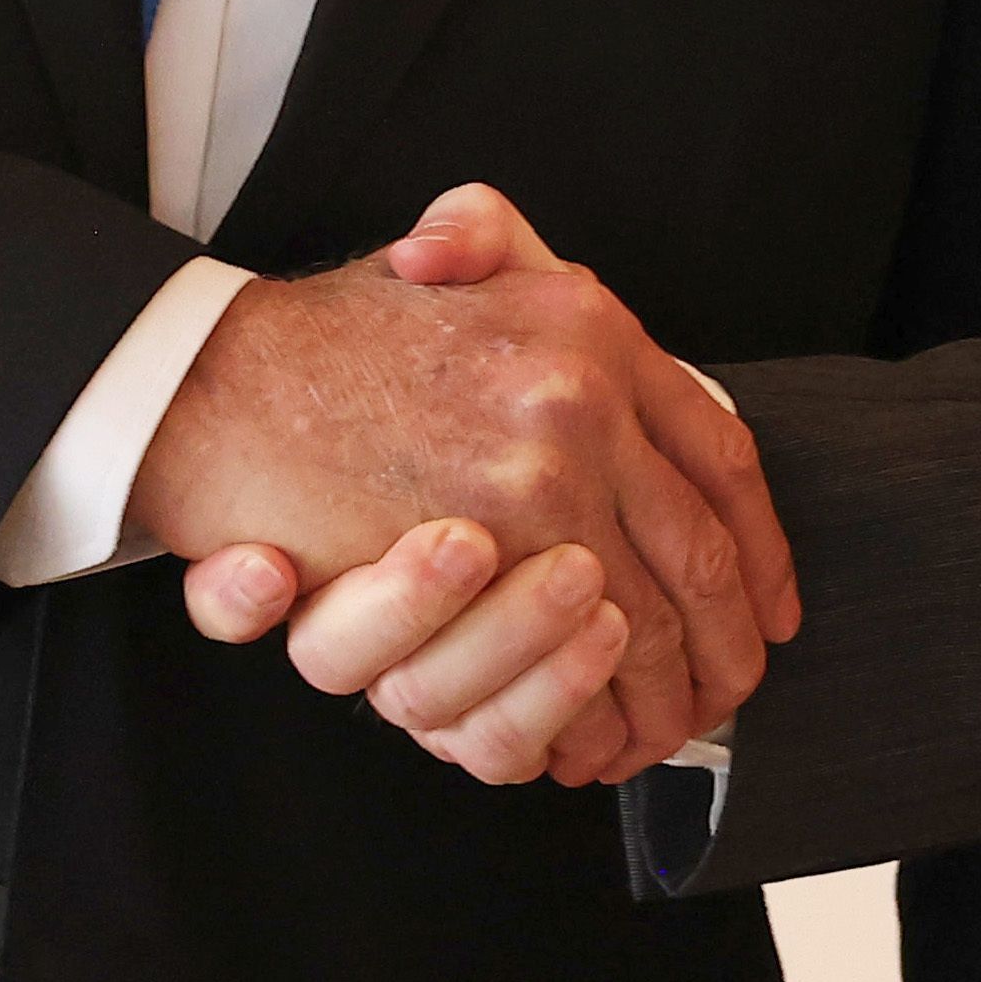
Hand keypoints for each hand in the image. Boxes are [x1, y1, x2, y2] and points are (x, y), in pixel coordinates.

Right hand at [142, 181, 791, 786]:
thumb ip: (492, 241)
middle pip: (695, 553)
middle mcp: (572, 407)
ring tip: (672, 722)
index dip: (759, 539)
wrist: (209, 384)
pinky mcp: (461, 568)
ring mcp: (521, 490)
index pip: (720, 453)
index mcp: (592, 331)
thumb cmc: (329, 336)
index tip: (771, 604)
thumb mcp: (439, 260)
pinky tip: (593, 739)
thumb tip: (496, 245)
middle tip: (733, 687)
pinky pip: (553, 669)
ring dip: (658, 690)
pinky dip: (576, 713)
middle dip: (722, 640)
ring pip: (633, 623)